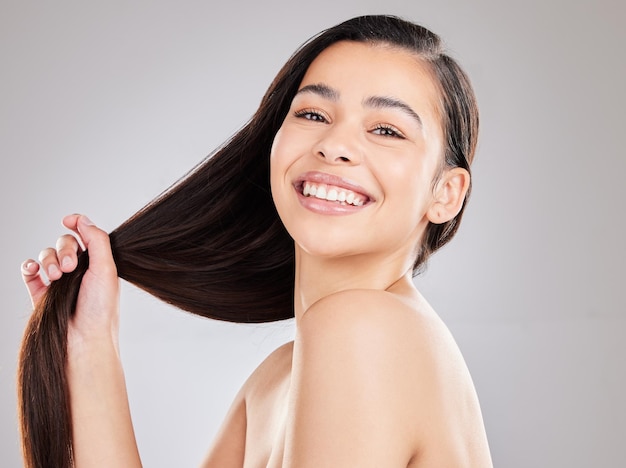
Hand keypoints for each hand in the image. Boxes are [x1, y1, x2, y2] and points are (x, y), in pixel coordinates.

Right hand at [21, 214, 120, 346]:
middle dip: (65, 250)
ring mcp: (59, 282)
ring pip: (46, 255)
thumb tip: (82, 219)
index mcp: (98, 264)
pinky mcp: (41, 293)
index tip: (69, 220)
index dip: (77, 225)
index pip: (85, 236)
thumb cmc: (100, 308)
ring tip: (57, 276)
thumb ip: (96, 240)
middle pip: (64, 243)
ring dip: (48, 260)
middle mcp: (79, 271)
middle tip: (71, 267)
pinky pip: (29, 271)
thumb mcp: (106, 269)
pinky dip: (29, 266)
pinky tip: (35, 270)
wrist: (82, 339)